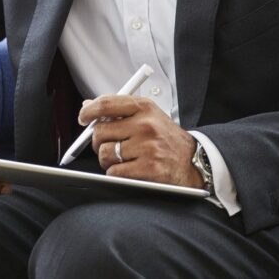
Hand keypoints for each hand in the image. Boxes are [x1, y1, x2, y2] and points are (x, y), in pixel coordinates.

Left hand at [78, 96, 201, 188]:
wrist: (196, 162)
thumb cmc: (167, 139)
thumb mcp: (148, 116)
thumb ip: (119, 110)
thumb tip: (88, 106)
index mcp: (144, 107)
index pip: (106, 104)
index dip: (89, 111)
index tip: (83, 118)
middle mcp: (145, 125)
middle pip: (100, 132)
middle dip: (98, 141)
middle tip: (106, 145)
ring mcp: (147, 147)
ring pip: (105, 153)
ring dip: (107, 160)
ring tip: (120, 159)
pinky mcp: (149, 168)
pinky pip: (114, 172)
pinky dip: (115, 174)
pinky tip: (127, 171)